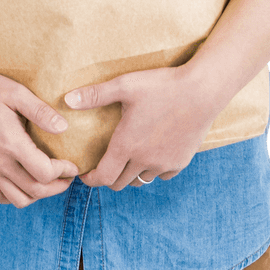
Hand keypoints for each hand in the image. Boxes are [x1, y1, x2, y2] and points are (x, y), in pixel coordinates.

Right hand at [0, 58, 78, 208]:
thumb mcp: (15, 92)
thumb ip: (40, 111)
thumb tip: (64, 128)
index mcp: (11, 143)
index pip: (44, 172)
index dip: (64, 171)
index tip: (72, 164)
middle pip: (35, 191)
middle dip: (57, 187)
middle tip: (68, 177)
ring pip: (17, 199)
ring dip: (37, 195)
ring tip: (48, 182)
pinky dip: (13, 197)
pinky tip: (22, 184)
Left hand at [70, 65, 219, 190]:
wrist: (202, 91)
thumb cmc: (161, 86)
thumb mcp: (124, 86)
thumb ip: (94, 95)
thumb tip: (67, 100)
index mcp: (126, 146)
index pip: (103, 177)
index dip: (91, 179)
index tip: (85, 174)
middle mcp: (145, 160)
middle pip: (120, 183)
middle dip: (108, 177)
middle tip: (103, 164)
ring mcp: (165, 164)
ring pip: (141, 180)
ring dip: (130, 174)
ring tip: (125, 160)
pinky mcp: (181, 161)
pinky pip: (162, 175)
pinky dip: (153, 170)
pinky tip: (151, 154)